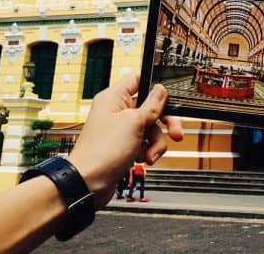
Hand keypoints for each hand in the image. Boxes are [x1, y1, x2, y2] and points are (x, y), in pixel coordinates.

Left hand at [68, 74, 182, 208]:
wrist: (88, 184)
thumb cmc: (102, 152)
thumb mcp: (134, 123)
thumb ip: (151, 106)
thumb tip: (161, 90)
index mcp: (114, 98)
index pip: (138, 80)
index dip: (154, 87)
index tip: (169, 97)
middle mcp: (117, 111)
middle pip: (150, 107)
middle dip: (165, 122)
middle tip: (175, 132)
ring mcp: (121, 129)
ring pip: (151, 128)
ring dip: (156, 143)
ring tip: (151, 154)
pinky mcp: (124, 146)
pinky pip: (146, 143)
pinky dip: (148, 151)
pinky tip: (144, 159)